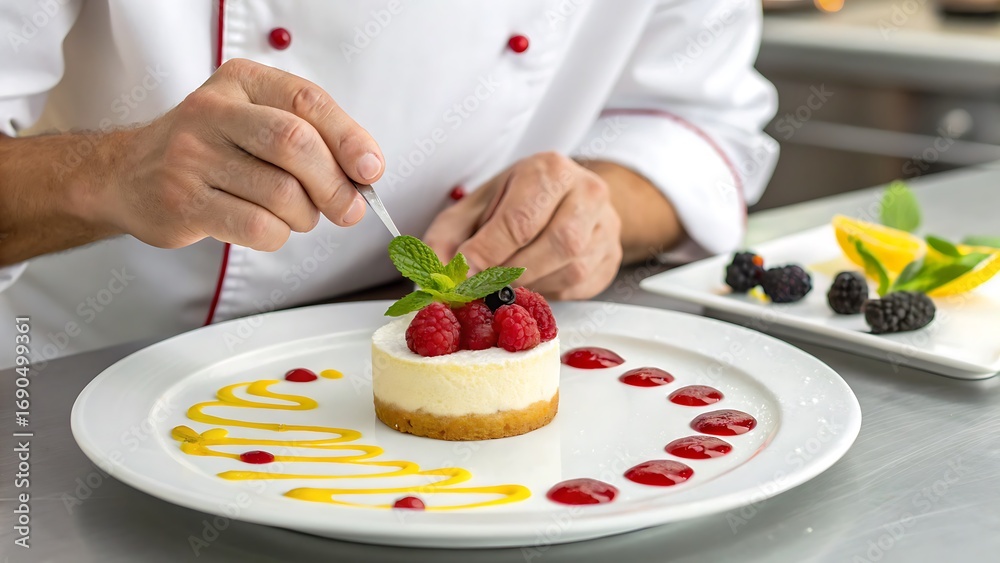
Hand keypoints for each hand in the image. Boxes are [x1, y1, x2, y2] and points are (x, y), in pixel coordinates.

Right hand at [92, 58, 383, 250]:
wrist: (129, 174)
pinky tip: (268, 227)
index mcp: (242, 82)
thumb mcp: (256, 121)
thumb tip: (365, 175)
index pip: (307, 102)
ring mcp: (192, 156)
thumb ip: (312, 138)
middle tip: (347, 208)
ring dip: (306, 216)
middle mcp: (212, 111)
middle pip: (295, 144)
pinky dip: (278, 235)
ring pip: (281, 193)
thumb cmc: (212, 149)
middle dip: (334, 184)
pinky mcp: (183, 202)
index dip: (349, 138)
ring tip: (297, 215)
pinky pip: (256, 227)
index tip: (371, 170)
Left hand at [424, 152, 622, 299]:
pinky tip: (533, 280)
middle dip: (512, 273)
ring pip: (570, 270)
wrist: (567, 196)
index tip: (462, 275)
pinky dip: (549, 291)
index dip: (487, 254)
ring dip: (531, 285)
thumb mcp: (476, 207)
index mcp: (550, 171)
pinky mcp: (611, 257)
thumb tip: (436, 276)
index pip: (520, 220)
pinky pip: (580, 287)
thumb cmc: (518, 200)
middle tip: (482, 286)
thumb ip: (449, 238)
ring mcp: (605, 227)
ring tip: (505, 281)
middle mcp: (587, 193)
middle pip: (555, 245)